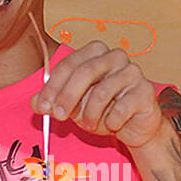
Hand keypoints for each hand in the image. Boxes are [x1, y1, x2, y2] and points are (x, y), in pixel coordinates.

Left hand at [30, 41, 161, 147]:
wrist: (135, 127)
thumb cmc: (104, 111)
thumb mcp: (74, 107)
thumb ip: (54, 103)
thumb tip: (35, 103)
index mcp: (95, 53)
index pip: (69, 64)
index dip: (53, 86)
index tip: (42, 107)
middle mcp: (115, 57)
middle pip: (85, 72)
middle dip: (67, 97)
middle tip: (59, 116)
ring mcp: (132, 72)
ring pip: (102, 92)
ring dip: (90, 114)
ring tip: (88, 125)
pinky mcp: (145, 91)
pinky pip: (122, 107)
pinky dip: (112, 120)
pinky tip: (112, 125)